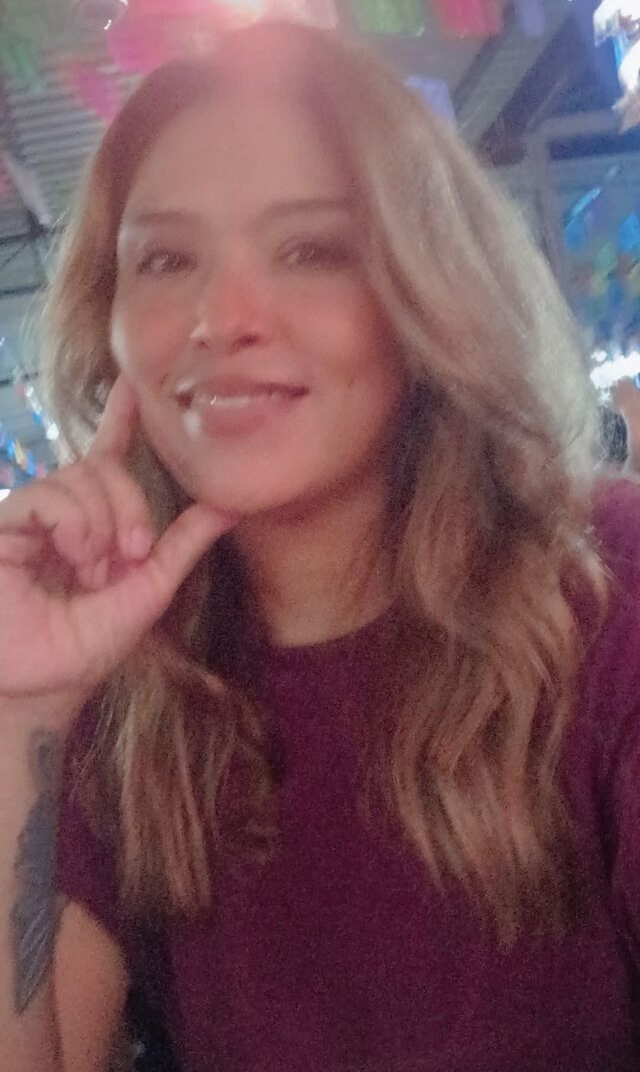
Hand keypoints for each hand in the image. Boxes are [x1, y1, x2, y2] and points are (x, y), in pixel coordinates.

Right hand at [0, 375, 235, 708]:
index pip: (107, 458)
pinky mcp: (3, 523)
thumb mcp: (146, 592)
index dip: (120, 418)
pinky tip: (73, 557)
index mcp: (92, 525)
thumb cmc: (80, 651)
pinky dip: (74, 524)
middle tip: (133, 554)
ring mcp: (29, 515)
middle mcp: (60, 513)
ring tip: (93, 570)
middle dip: (130, 504)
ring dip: (103, 523)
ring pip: (81, 477)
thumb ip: (183, 545)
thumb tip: (230, 505)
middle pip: (105, 466)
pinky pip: (49, 495)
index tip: (135, 382)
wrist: (39, 689)